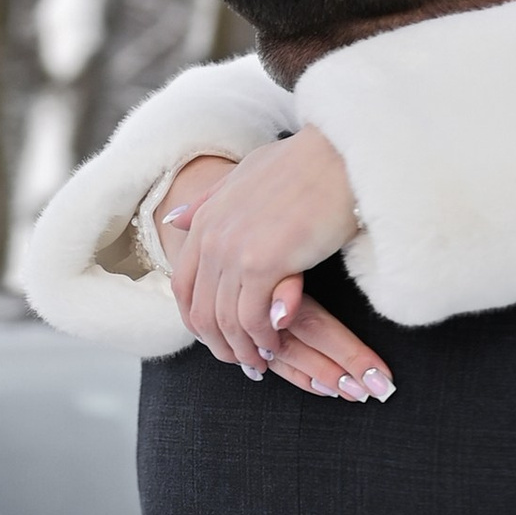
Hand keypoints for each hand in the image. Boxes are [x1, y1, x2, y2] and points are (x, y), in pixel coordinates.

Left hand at [161, 131, 386, 390]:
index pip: (183, 285)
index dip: (200, 319)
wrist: (341, 153)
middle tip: (245, 360)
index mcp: (205, 219)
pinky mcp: (263, 264)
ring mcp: (233, 251)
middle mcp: (210, 237)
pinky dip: (264, 338)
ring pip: (225, 321)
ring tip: (264, 359)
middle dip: (221, 343)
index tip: (222, 338)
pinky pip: (253, 319)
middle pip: (200, 311)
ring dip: (245, 347)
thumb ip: (209, 202)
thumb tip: (175, 221)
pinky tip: (279, 343)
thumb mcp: (246, 177)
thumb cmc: (305, 163)